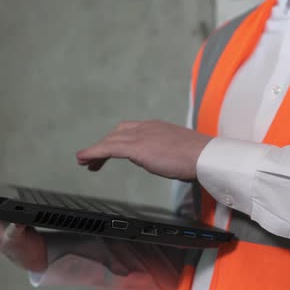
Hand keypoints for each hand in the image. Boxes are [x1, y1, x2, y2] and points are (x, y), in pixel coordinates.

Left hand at [76, 120, 212, 180]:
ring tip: (84, 162)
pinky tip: (84, 159)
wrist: (206, 157)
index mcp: (157, 127)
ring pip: (110, 141)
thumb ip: (168, 154)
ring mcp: (141, 136)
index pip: (131, 130)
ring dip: (94, 151)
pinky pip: (108, 149)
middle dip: (103, 145)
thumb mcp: (181, 152)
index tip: (112, 149)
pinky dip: (92, 153)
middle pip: (117, 133)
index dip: (117, 139)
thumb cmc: (200, 158)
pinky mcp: (136, 148)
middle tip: (93, 159)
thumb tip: (166, 162)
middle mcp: (146, 127)